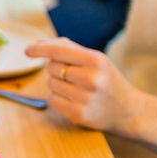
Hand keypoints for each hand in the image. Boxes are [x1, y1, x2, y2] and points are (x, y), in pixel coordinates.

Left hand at [23, 37, 143, 134]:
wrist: (129, 111)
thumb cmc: (107, 80)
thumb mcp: (96, 59)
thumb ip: (68, 49)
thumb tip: (39, 43)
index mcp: (96, 61)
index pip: (58, 51)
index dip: (39, 49)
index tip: (27, 49)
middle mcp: (90, 79)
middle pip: (52, 67)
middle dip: (56, 68)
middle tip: (74, 74)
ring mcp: (84, 99)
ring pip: (50, 84)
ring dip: (57, 83)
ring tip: (77, 88)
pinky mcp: (77, 115)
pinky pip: (52, 99)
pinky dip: (58, 97)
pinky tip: (75, 99)